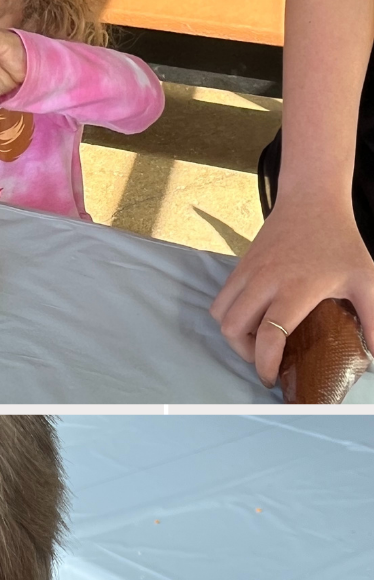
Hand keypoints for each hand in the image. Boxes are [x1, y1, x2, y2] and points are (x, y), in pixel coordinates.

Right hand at [211, 189, 373, 383]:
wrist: (311, 201)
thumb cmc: (340, 241)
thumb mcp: (366, 279)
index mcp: (297, 288)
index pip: (270, 336)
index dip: (266, 364)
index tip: (272, 378)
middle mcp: (265, 282)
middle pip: (234, 330)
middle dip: (245, 353)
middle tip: (265, 358)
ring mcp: (248, 273)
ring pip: (220, 316)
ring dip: (234, 334)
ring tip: (255, 339)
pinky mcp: (238, 267)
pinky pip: (221, 300)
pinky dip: (229, 315)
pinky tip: (251, 316)